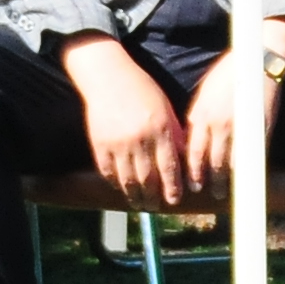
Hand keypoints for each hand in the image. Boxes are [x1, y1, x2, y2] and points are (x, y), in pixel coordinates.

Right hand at [60, 34, 189, 210]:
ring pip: (127, 179)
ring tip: (140, 205)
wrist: (107, 76)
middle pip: (148, 178)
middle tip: (158, 207)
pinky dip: (115, 183)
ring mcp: (117, 143)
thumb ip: (174, 133)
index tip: (175, 200)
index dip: (173, 187)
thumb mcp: (165, 107)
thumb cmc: (141, 89)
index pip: (169, 166)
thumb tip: (185, 158)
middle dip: (154, 197)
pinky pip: (108, 171)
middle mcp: (139, 138)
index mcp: (159, 128)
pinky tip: (122, 188)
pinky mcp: (100, 144)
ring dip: (135, 196)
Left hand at [185, 23, 284, 199]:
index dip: (192, 172)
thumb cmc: (228, 75)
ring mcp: (240, 128)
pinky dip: (247, 170)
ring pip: (230, 164)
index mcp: (201, 115)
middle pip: (211, 163)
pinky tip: (245, 177)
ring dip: (227, 181)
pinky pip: (251, 155)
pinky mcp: (260, 128)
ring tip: (224, 191)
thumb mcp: (204, 94)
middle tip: (208, 193)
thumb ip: (196, 118)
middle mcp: (218, 124)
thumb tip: (189, 141)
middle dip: (209, 182)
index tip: (192, 184)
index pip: (193, 153)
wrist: (257, 60)